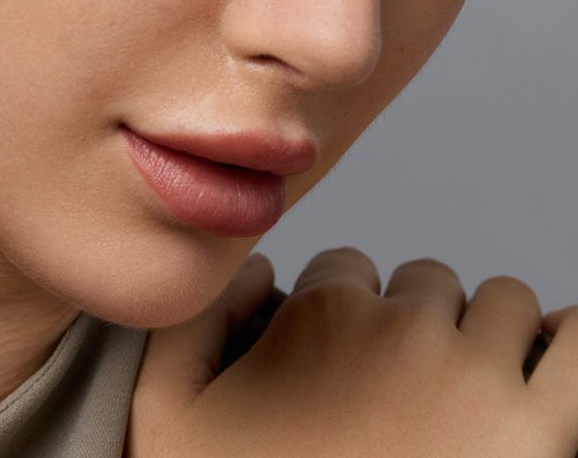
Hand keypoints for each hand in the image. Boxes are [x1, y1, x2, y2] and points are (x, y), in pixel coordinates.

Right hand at [126, 246, 577, 457]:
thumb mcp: (164, 420)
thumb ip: (186, 325)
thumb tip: (252, 267)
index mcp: (317, 316)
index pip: (346, 269)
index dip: (342, 312)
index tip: (342, 364)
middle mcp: (400, 330)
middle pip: (426, 281)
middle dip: (416, 321)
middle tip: (405, 392)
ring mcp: (477, 377)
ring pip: (502, 300)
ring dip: (489, 332)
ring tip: (473, 393)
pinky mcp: (543, 434)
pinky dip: (572, 343)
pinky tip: (550, 369)